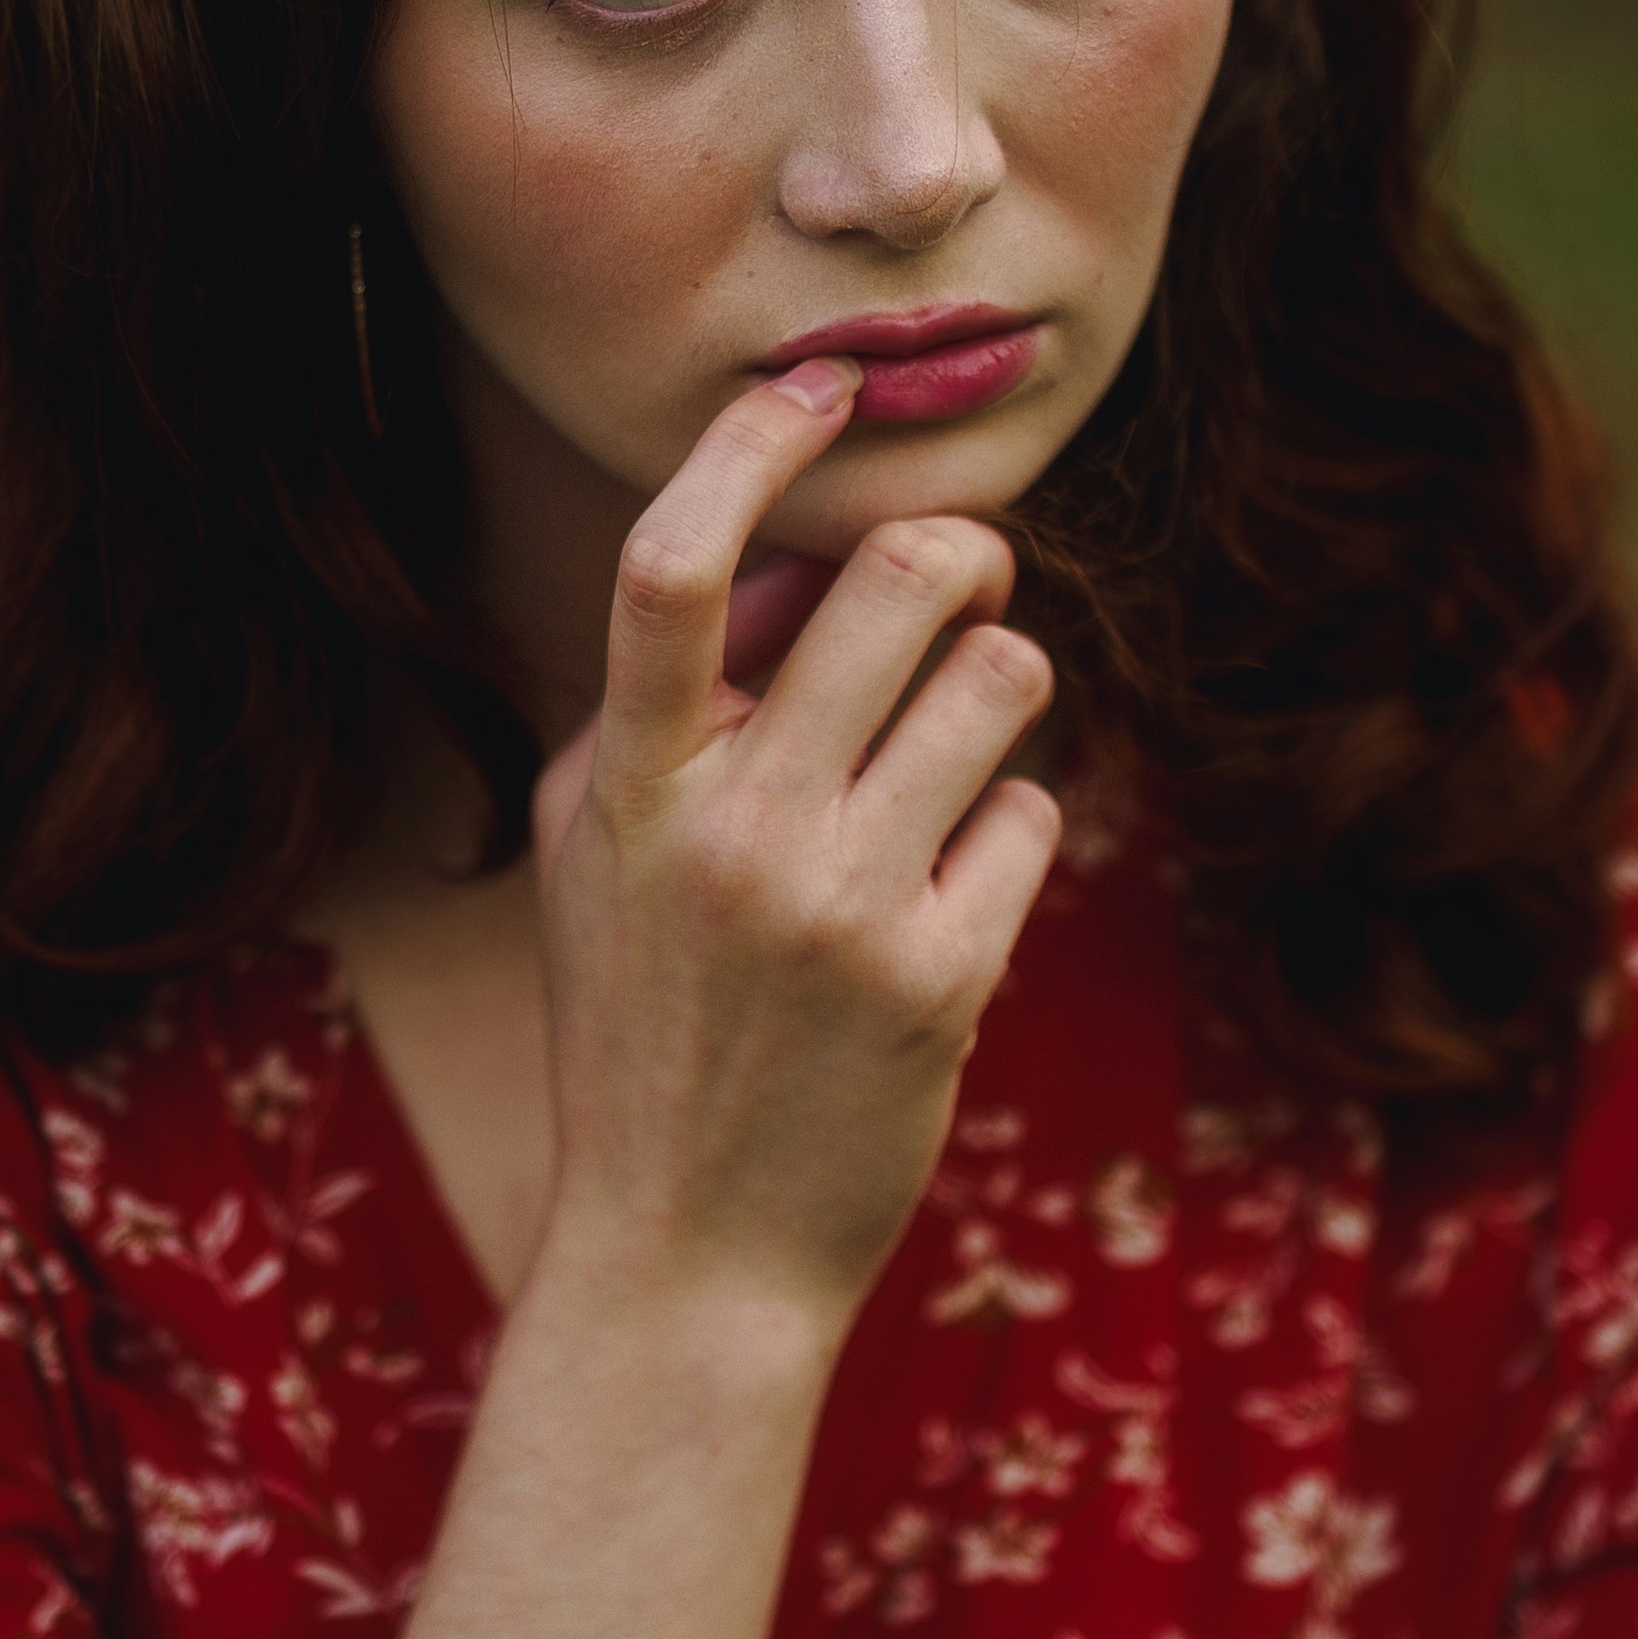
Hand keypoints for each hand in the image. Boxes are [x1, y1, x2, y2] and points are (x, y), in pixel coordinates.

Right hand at [527, 362, 1061, 1351]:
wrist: (689, 1251)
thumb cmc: (647, 1021)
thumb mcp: (603, 853)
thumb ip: (682, 703)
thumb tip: (819, 561)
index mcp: (625, 785)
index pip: (671, 566)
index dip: (752, 446)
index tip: (816, 387)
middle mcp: (731, 830)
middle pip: (903, 578)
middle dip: (958, 558)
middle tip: (957, 590)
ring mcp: (842, 906)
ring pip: (1003, 679)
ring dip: (996, 695)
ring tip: (946, 768)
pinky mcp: (943, 979)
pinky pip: (1034, 818)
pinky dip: (1004, 840)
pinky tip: (946, 907)